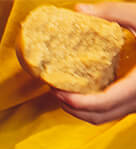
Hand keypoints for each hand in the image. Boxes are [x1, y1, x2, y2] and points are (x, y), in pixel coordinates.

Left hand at [55, 3, 135, 122]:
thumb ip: (113, 13)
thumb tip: (79, 10)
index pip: (102, 103)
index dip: (76, 102)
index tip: (57, 90)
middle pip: (97, 117)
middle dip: (71, 108)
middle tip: (53, 90)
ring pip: (104, 119)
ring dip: (80, 111)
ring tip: (63, 93)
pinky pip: (112, 113)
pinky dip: (93, 108)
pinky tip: (82, 91)